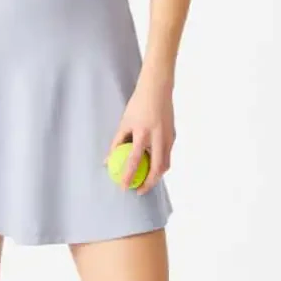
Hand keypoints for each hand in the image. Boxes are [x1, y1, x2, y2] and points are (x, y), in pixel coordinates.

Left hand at [103, 75, 174, 194]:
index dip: (129, 176)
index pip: (135, 160)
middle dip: (149, 183)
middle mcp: (158, 137)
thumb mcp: (124, 123)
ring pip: (165, 164)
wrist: (158, 89)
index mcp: (143, 133)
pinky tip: (152, 166)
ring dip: (156, 176)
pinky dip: (160, 164)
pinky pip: (167, 155)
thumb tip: (107, 161)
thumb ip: (116, 143)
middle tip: (139, 191)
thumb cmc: (138, 104)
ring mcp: (168, 137)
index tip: (123, 187)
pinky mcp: (173, 136)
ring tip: (146, 181)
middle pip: (157, 168)